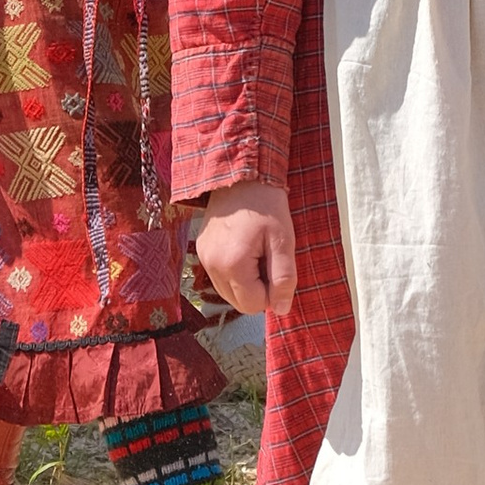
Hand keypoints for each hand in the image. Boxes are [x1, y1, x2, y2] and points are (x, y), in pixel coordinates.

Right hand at [195, 178, 296, 318]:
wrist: (241, 175)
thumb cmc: (266, 205)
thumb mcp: (283, 240)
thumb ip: (284, 278)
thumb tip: (281, 310)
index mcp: (232, 265)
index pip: (253, 305)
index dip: (270, 293)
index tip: (277, 267)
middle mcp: (212, 265)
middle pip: (238, 302)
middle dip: (257, 289)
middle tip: (267, 259)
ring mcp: (203, 258)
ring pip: (227, 292)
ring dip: (245, 282)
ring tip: (255, 252)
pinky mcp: (201, 250)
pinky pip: (219, 276)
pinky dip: (233, 271)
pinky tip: (243, 247)